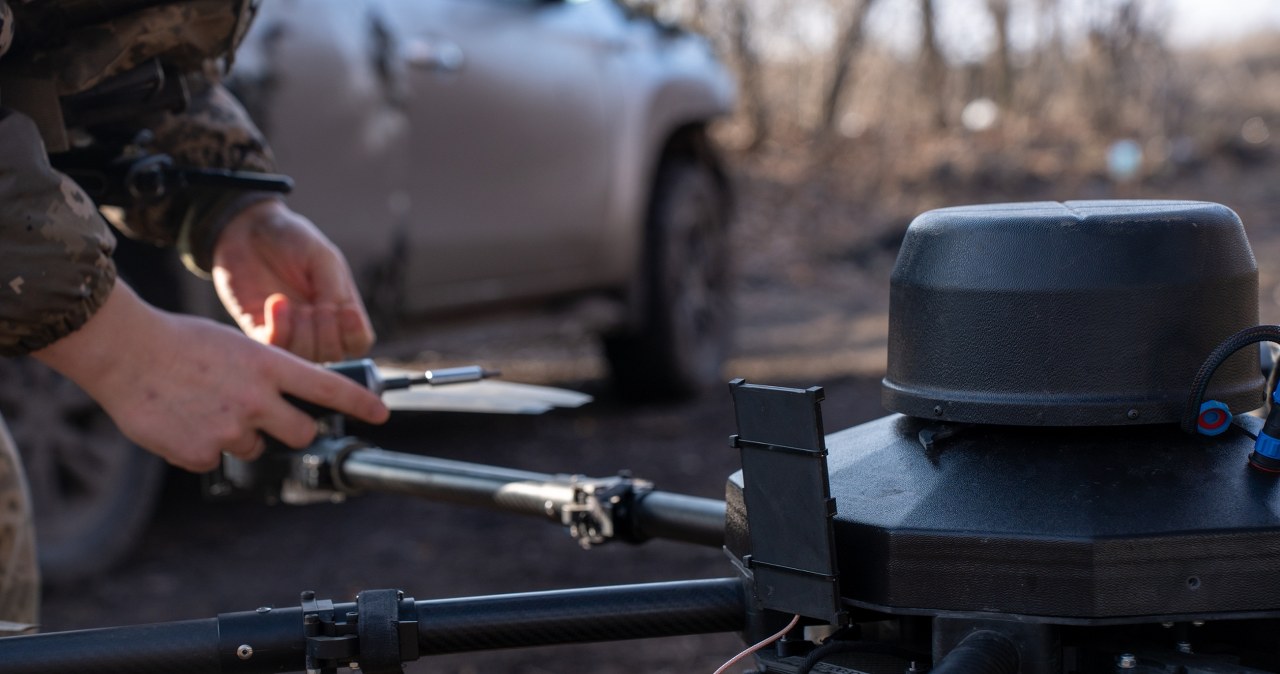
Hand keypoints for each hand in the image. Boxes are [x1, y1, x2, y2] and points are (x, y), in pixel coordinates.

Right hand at [33, 282, 389, 471]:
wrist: (124, 350)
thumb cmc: (180, 342)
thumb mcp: (237, 346)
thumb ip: (266, 375)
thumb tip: (284, 403)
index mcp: (270, 366)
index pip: (329, 389)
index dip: (360, 404)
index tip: (381, 414)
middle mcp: (258, 400)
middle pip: (303, 433)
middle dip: (294, 431)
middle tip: (271, 420)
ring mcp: (230, 430)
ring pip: (254, 448)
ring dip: (238, 437)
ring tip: (204, 408)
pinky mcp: (200, 452)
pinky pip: (213, 460)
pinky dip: (200, 447)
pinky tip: (181, 422)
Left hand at [212, 199, 374, 361]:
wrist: (247, 229)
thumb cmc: (291, 239)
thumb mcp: (323, 258)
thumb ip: (335, 290)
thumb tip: (336, 318)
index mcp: (340, 309)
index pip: (358, 342)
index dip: (354, 335)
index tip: (344, 310)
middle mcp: (316, 326)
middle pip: (333, 355)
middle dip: (325, 333)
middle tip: (314, 305)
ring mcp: (288, 331)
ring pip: (304, 358)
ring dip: (302, 333)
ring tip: (290, 302)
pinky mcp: (259, 330)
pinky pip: (274, 348)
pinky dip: (278, 329)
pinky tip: (275, 302)